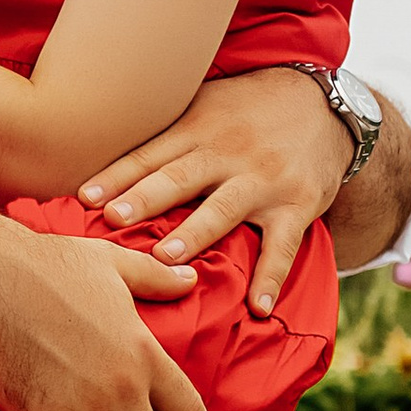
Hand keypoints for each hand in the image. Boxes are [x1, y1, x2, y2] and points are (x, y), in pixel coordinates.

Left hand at [78, 66, 350, 314]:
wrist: (325, 104)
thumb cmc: (249, 107)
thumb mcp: (206, 103)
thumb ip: (166, 128)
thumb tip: (100, 141)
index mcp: (198, 128)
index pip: (150, 155)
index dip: (117, 176)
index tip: (85, 198)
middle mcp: (228, 153)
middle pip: (180, 178)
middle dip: (145, 199)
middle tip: (114, 219)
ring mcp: (264, 181)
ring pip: (223, 210)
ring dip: (194, 234)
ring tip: (165, 258)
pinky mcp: (297, 205)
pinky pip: (283, 246)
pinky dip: (271, 278)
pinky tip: (257, 307)